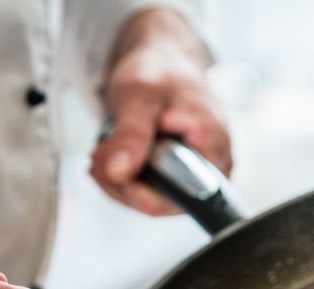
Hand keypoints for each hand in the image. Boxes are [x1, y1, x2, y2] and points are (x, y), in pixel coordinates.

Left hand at [90, 8, 231, 215]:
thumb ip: (132, 134)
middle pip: (160, 204)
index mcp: (214, 150)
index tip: (110, 164)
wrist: (162, 60)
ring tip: (102, 148)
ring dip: (115, 180)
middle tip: (99, 152)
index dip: (138, 191)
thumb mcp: (141, 95)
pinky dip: (120, 176)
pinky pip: (145, 190)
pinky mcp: (176, 177)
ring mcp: (193, 175)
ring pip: (147, 200)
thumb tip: (119, 174)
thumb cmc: (161, 70)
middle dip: (121, 182)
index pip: (178, 198)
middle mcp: (211, 170)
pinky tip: (111, 155)